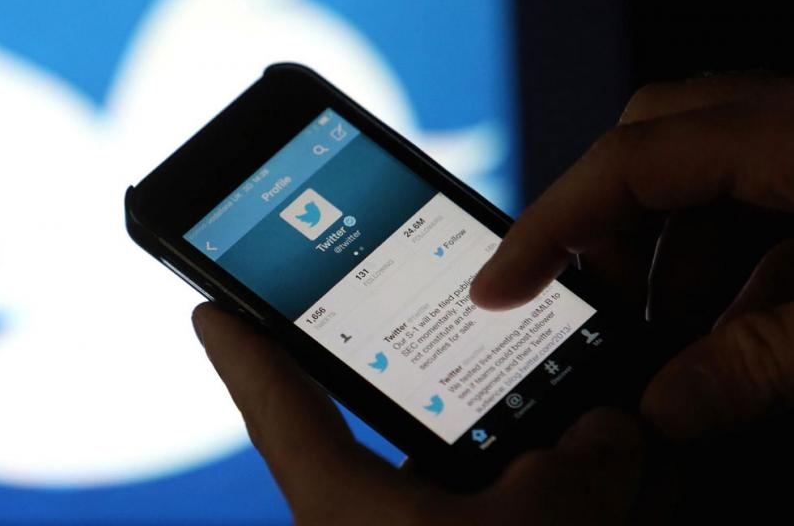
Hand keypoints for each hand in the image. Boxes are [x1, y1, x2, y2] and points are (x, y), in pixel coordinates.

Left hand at [193, 303, 645, 524]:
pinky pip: (445, 525)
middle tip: (419, 349)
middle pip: (351, 446)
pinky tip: (552, 496)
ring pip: (411, 496)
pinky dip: (491, 509)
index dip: (242, 351)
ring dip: (470, 466)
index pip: (274, 404)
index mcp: (341, 504)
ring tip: (536, 428)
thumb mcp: (550, 524)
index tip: (207, 311)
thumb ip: (584, 460)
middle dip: (388, 402)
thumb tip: (608, 429)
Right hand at [469, 75, 793, 441]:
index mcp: (793, 131)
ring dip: (678, 261)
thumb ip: (758, 364)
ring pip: (702, 177)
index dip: (546, 227)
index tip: (496, 288)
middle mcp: (792, 116)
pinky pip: (753, 192)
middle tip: (599, 315)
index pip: (625, 160)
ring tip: (685, 341)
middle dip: (609, 239)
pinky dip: (734, 260)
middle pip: (648, 151)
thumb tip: (664, 411)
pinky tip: (750, 323)